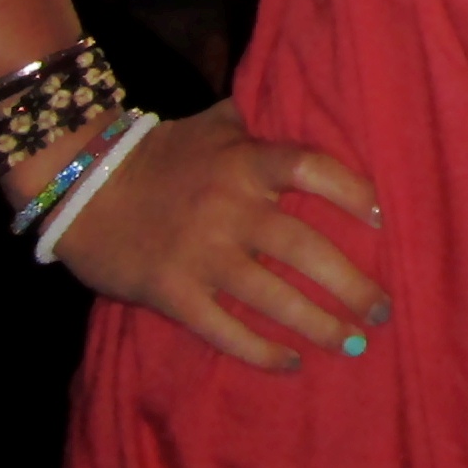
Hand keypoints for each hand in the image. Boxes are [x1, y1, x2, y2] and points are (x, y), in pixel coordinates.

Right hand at [50, 100, 388, 372]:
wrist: (84, 187)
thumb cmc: (162, 155)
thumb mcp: (214, 126)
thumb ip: (259, 124)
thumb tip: (305, 103)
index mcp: (245, 162)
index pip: (311, 169)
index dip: (352, 193)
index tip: (382, 220)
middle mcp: (230, 208)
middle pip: (304, 249)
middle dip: (351, 284)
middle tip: (383, 310)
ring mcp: (201, 254)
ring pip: (272, 297)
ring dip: (319, 324)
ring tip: (353, 343)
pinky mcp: (172, 292)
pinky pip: (224, 329)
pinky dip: (260, 351)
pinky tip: (291, 363)